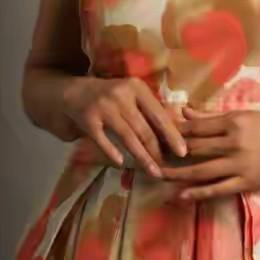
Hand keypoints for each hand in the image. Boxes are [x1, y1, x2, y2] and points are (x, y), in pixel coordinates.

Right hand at [62, 76, 187, 175]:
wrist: (76, 91)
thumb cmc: (113, 96)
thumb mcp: (132, 94)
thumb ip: (150, 108)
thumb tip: (177, 132)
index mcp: (137, 87)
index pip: (159, 114)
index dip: (172, 135)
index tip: (183, 152)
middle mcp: (121, 95)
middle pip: (144, 129)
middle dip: (157, 151)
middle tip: (167, 168)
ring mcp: (104, 107)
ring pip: (128, 138)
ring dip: (142, 158)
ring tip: (153, 172)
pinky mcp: (88, 119)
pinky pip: (104, 141)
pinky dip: (113, 153)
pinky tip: (121, 164)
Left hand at [161, 106, 259, 199]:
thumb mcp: (242, 115)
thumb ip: (211, 117)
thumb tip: (184, 112)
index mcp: (233, 122)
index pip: (196, 127)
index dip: (174, 131)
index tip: (156, 133)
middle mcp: (234, 142)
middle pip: (195, 148)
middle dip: (171, 152)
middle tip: (149, 154)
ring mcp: (240, 164)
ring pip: (202, 170)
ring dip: (178, 173)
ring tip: (158, 175)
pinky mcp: (247, 182)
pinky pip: (218, 189)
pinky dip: (199, 192)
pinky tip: (181, 194)